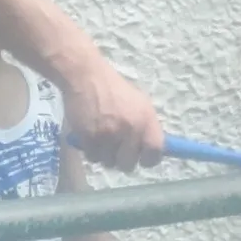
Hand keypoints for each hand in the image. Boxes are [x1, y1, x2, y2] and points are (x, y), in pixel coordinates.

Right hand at [60, 47, 163, 173]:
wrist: (85, 76)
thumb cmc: (115, 90)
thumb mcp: (140, 104)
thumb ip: (148, 128)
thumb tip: (153, 151)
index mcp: (146, 120)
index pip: (154, 153)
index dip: (149, 159)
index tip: (143, 158)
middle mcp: (129, 130)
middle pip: (129, 164)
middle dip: (123, 159)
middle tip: (118, 149)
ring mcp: (108, 135)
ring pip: (109, 162)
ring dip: (106, 155)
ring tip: (102, 139)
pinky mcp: (89, 138)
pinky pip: (93, 157)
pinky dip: (91, 151)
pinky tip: (91, 137)